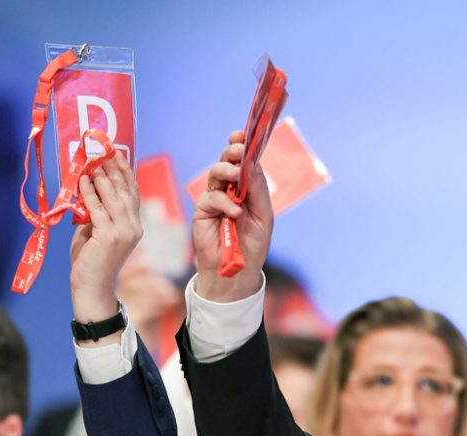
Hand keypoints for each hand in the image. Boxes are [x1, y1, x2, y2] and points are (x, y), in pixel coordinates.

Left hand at [70, 153, 141, 341]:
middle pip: (125, 190)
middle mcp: (133, 226)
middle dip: (113, 168)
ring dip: (101, 176)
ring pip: (113, 196)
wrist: (92, 289)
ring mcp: (123, 232)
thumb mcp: (94, 232)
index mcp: (134, 225)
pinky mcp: (110, 237)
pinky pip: (97, 208)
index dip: (125, 172)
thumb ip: (95, 214)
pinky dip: (89, 193)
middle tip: (102, 149)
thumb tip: (86, 192)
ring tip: (91, 160)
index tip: (116, 153)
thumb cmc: (91, 262)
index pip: (133, 193)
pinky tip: (82, 180)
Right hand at [191, 130, 273, 301]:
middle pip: (226, 161)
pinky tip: (234, 212)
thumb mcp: (264, 216)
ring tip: (236, 176)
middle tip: (238, 149)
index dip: (241, 146)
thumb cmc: (252, 245)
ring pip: (215, 174)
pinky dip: (224, 202)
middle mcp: (228, 190)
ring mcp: (214, 199)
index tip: (243, 134)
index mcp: (245, 188)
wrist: (237, 271)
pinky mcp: (202, 212)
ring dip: (226, 170)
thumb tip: (252, 164)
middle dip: (232, 152)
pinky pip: (211, 197)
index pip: (242, 162)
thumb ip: (258, 190)